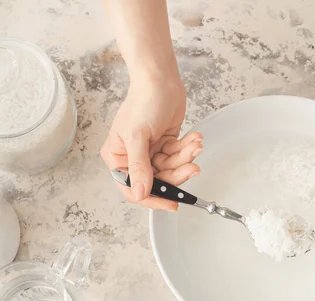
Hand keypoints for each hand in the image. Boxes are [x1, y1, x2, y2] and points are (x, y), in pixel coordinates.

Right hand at [101, 75, 201, 210]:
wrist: (161, 80)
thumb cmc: (143, 102)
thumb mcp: (138, 136)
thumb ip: (139, 167)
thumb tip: (139, 193)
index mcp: (118, 157)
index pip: (133, 189)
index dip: (153, 199)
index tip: (172, 203)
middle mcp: (133, 157)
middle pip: (157, 180)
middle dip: (177, 173)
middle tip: (193, 167)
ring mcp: (150, 151)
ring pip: (171, 168)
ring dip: (185, 158)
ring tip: (194, 144)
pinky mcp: (165, 144)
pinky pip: (178, 155)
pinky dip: (187, 148)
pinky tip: (194, 139)